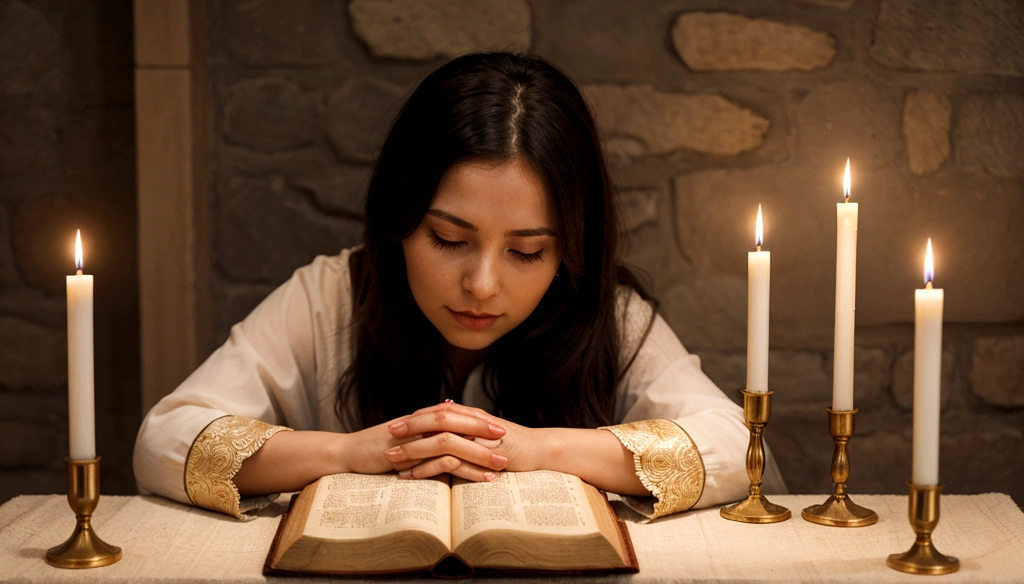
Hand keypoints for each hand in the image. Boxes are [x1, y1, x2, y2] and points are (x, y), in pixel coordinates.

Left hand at [384, 400, 546, 481]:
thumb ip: (467, 429)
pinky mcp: (482, 455)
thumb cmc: (514, 445)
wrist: (540, 451)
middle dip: (408, 428)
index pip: (436, 413)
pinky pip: (450, 460)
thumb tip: (448, 428)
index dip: (414, 418)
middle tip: (386, 435)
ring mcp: (477, 438)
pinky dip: (429, 467)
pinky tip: (414, 475)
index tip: (393, 424)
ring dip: (413, 449)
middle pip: (433, 420)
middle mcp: (471, 422)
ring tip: (392, 458)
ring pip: (438, 440)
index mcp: (470, 416)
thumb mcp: (487, 434)